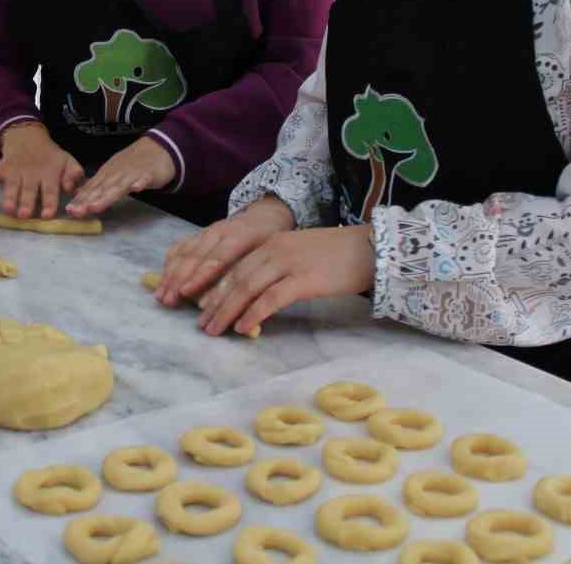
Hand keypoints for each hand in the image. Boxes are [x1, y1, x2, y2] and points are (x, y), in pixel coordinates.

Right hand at [0, 123, 83, 218]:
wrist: (27, 136)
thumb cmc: (50, 156)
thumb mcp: (67, 161)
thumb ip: (74, 174)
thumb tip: (75, 189)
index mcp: (50, 173)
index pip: (50, 189)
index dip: (49, 202)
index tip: (47, 215)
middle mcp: (32, 173)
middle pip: (29, 190)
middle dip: (26, 203)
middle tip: (25, 215)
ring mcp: (16, 170)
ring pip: (12, 185)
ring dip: (9, 197)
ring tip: (8, 209)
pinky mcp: (2, 167)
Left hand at [65, 136, 177, 216]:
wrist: (159, 147)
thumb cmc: (135, 163)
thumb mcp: (114, 172)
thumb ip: (99, 183)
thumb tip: (79, 193)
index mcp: (108, 174)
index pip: (92, 188)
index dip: (80, 199)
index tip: (69, 210)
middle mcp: (117, 173)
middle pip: (101, 189)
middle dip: (87, 200)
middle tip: (75, 212)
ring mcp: (133, 173)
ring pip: (119, 186)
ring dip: (107, 196)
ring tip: (94, 207)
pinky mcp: (149, 173)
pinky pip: (144, 179)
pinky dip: (140, 183)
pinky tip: (136, 188)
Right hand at [153, 196, 294, 308]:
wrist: (264, 215)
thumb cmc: (269, 242)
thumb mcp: (270, 258)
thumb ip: (256, 281)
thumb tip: (242, 313)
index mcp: (241, 237)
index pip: (217, 258)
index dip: (200, 276)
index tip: (185, 292)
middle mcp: (220, 232)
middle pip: (195, 256)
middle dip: (179, 280)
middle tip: (168, 300)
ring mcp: (207, 231)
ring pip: (184, 252)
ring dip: (170, 275)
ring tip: (161, 296)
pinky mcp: (199, 233)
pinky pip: (180, 246)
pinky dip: (170, 262)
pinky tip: (163, 278)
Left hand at [195, 223, 375, 338]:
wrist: (370, 249)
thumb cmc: (337, 255)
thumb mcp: (298, 254)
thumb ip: (276, 268)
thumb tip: (254, 293)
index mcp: (271, 242)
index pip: (234, 265)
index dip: (214, 286)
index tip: (199, 306)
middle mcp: (274, 249)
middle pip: (235, 277)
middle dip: (214, 302)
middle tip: (201, 324)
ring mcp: (288, 263)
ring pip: (247, 287)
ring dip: (227, 310)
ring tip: (214, 329)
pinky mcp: (304, 279)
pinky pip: (271, 298)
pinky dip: (254, 313)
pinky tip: (243, 327)